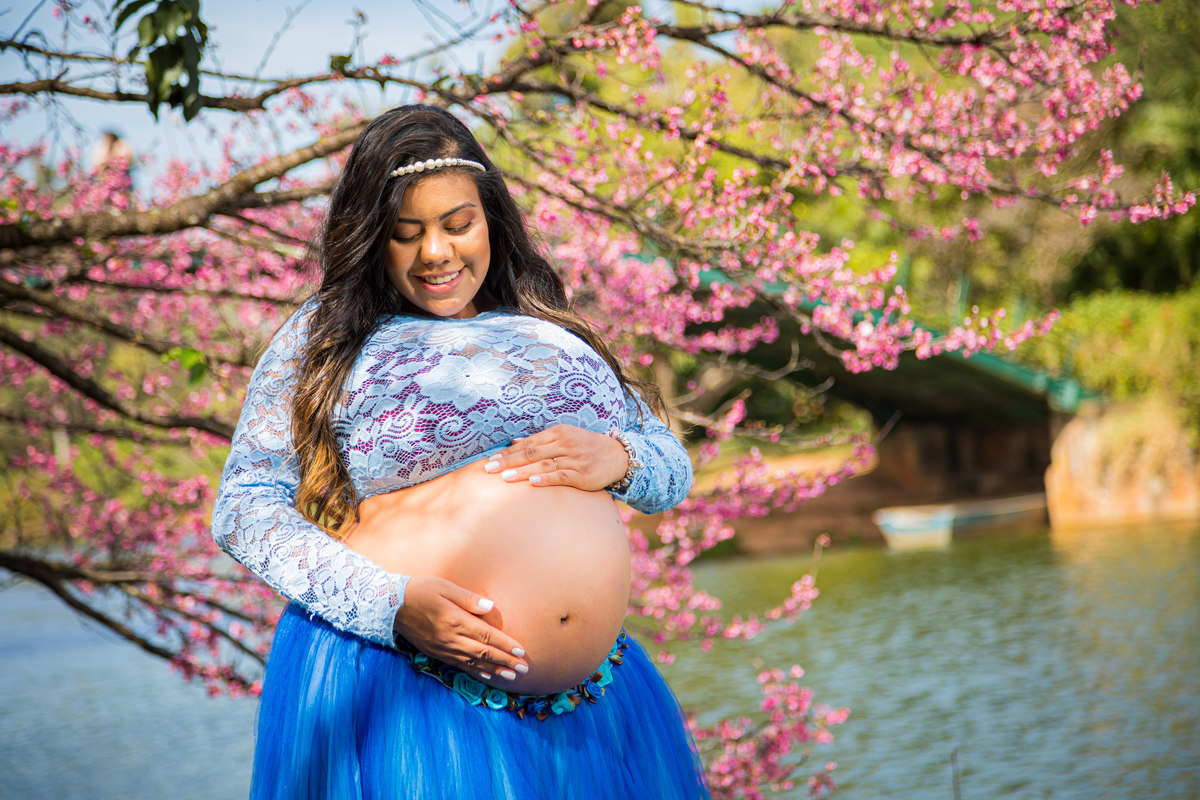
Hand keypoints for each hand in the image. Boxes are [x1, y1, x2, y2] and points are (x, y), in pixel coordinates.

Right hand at [393, 576, 527, 681]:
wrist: (390, 606)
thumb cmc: (421, 590)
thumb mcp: (445, 587)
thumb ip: (469, 599)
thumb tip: (491, 607)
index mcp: (455, 620)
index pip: (487, 636)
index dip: (506, 645)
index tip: (522, 651)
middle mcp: (450, 638)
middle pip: (484, 653)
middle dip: (506, 661)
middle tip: (524, 669)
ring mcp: (443, 648)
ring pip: (474, 663)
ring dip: (495, 670)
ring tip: (512, 676)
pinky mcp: (437, 653)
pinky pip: (460, 665)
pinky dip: (477, 671)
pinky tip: (488, 675)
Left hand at [482, 424, 627, 490]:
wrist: (616, 455)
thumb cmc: (585, 447)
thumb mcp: (563, 437)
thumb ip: (539, 441)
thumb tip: (512, 442)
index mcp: (558, 433)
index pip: (527, 443)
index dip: (508, 452)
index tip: (490, 460)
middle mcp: (564, 444)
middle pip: (531, 453)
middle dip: (508, 461)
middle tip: (489, 469)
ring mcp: (574, 459)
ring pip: (543, 464)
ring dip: (522, 471)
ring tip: (505, 478)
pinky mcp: (582, 474)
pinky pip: (561, 476)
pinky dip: (546, 479)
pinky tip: (532, 483)